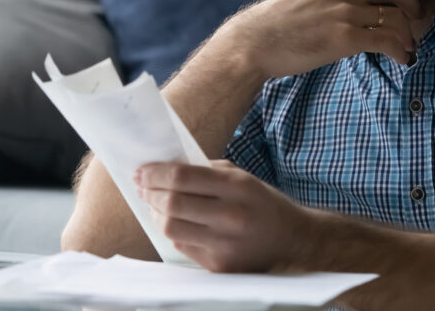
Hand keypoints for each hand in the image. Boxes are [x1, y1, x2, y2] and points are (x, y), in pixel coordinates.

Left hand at [134, 160, 313, 272]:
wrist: (293, 240)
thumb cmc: (264, 203)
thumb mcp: (242, 178)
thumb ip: (207, 171)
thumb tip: (167, 168)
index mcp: (237, 187)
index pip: (182, 177)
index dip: (155, 173)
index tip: (141, 171)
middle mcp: (230, 216)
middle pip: (172, 204)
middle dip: (149, 192)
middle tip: (142, 186)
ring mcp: (224, 245)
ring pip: (171, 228)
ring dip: (155, 213)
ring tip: (154, 203)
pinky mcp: (219, 265)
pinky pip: (182, 246)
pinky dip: (173, 231)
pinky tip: (173, 221)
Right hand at [224, 0, 434, 78]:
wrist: (258, 42)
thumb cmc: (281, 17)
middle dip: (414, 5)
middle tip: (416, 18)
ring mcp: (345, 11)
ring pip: (396, 18)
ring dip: (409, 35)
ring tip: (407, 46)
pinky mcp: (345, 37)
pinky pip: (388, 41)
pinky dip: (401, 51)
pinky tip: (401, 59)